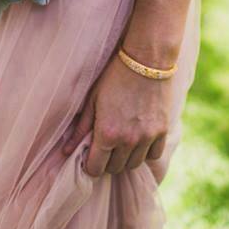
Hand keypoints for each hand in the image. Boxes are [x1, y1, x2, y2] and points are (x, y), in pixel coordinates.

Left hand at [61, 51, 173, 176]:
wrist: (146, 60)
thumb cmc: (114, 77)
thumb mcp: (92, 99)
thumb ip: (80, 128)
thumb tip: (66, 151)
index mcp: (106, 133)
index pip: (96, 168)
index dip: (90, 166)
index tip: (90, 158)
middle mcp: (127, 140)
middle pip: (115, 168)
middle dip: (107, 162)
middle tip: (104, 147)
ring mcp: (147, 137)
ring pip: (134, 164)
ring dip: (125, 158)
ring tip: (121, 143)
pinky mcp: (162, 131)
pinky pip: (153, 155)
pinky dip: (145, 152)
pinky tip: (139, 140)